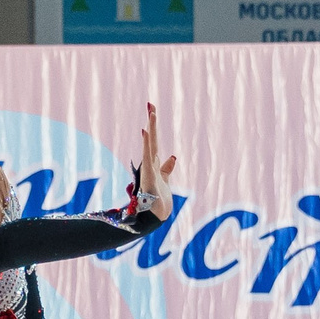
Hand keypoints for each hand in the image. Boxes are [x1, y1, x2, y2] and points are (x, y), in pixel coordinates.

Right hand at [136, 101, 177, 218]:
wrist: (156, 215)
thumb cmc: (158, 199)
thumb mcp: (165, 179)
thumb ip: (167, 167)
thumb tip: (173, 155)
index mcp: (154, 163)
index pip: (153, 142)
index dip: (151, 129)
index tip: (150, 114)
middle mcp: (150, 163)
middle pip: (151, 138)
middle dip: (152, 121)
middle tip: (151, 103)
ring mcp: (149, 168)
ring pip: (150, 143)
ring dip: (151, 127)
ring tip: (152, 110)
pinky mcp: (149, 174)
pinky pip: (148, 155)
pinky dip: (146, 143)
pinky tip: (146, 131)